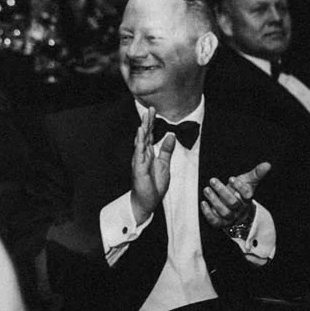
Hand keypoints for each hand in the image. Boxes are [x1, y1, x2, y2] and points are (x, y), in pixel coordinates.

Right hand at [130, 108, 174, 223]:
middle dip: (147, 121)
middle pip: (145, 134)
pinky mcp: (138, 166)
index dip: (152, 123)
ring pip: (141, 140)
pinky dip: (140, 141)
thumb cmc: (154, 185)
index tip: (154, 111)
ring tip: (145, 117)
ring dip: (143, 128)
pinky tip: (141, 132)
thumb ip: (167, 150)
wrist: (148, 201)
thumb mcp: (165, 165)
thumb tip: (171, 135)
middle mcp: (142, 154)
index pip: (150, 135)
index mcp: (149, 153)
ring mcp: (139, 159)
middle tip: (150, 108)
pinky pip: (139, 151)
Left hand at [200, 162, 271, 230]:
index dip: (239, 187)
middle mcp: (239, 209)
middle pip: (233, 203)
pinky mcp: (220, 222)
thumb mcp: (247, 182)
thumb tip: (267, 164)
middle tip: (212, 180)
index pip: (247, 194)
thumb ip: (256, 173)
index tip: (231, 178)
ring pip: (224, 212)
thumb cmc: (239, 192)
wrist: (235, 211)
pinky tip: (203, 203)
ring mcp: (230, 216)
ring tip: (206, 189)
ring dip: (214, 200)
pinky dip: (208, 213)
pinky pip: (215, 221)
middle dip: (222, 191)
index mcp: (246, 199)